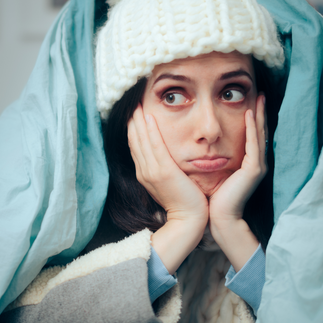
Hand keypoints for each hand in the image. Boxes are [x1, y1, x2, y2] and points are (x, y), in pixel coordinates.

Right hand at [128, 106, 207, 272]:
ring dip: (139, 121)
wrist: (189, 220)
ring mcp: (151, 171)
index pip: (136, 147)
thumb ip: (164, 168)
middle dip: (133, 122)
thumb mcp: (170, 182)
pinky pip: (154, 146)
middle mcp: (144, 171)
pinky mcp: (162, 171)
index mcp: (144, 174)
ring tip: (137, 105)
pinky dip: (150, 130)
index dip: (134, 130)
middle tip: (132, 103)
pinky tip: (148, 117)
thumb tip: (165, 156)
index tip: (134, 114)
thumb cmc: (185, 201)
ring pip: (141, 141)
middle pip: (134, 141)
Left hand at [208, 94, 266, 268]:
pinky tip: (250, 114)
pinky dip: (252, 129)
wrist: (218, 218)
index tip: (249, 99)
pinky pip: (253, 145)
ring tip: (259, 97)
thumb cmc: (212, 197)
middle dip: (259, 111)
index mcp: (246, 161)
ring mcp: (257, 165)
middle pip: (258, 130)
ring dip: (259, 115)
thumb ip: (213, 156)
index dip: (250, 116)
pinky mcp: (254, 170)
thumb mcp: (213, 171)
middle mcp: (254, 161)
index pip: (249, 133)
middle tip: (258, 91)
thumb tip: (200, 143)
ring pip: (258, 134)